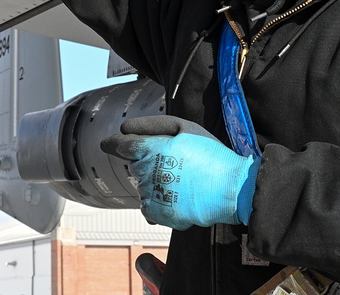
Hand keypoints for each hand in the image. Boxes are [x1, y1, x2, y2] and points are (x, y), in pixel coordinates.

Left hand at [101, 115, 259, 228]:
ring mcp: (153, 194)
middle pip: (134, 166)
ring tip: (181, 181)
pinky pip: (146, 207)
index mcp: (152, 149)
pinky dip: (156, 202)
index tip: (108, 144)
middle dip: (147, 162)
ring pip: (141, 186)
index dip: (115, 144)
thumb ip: (151, 126)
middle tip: (174, 163)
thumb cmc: (210, 154)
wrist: (231, 189)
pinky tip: (175, 196)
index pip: (122, 146)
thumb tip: (124, 130)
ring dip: (154, 182)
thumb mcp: (185, 128)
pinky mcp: (159, 213)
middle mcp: (148, 172)